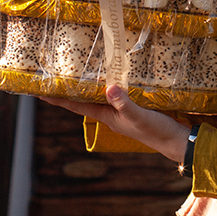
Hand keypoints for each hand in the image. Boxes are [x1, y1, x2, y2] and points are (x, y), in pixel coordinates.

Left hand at [40, 85, 190, 162]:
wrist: (177, 141)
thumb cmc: (157, 131)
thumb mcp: (140, 116)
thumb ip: (125, 103)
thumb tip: (108, 88)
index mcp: (107, 117)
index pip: (76, 106)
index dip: (58, 99)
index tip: (39, 92)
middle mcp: (111, 114)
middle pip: (83, 100)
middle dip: (68, 91)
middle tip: (52, 78)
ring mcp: (122, 111)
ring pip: (98, 96)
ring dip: (86, 86)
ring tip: (74, 74)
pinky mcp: (134, 106)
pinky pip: (115, 94)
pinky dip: (108, 85)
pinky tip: (110, 76)